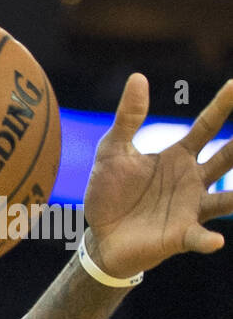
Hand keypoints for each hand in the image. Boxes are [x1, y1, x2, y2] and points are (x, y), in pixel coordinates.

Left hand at [83, 75, 232, 277]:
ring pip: (227, 199)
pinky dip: (208, 240)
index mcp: (178, 156)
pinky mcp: (180, 234)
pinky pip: (199, 237)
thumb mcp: (112, 151)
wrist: (99, 235)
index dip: (222, 106)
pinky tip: (217, 240)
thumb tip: (138, 77)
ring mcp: (191, 208)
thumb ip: (128, 119)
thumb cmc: (110, 193)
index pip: (207, 126)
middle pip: (228, 157)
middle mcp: (193, 180)